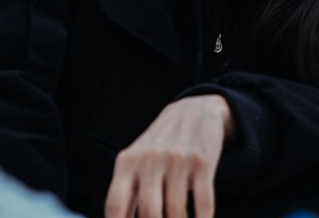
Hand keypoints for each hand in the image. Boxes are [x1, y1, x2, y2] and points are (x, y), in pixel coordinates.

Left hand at [103, 94, 233, 217]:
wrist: (192, 111)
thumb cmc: (159, 147)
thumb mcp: (136, 161)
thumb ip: (126, 193)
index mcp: (127, 162)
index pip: (115, 204)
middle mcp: (150, 159)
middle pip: (149, 213)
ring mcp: (177, 160)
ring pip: (176, 213)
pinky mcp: (202, 162)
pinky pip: (203, 204)